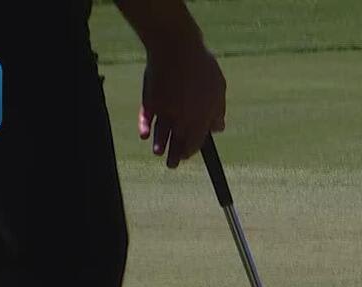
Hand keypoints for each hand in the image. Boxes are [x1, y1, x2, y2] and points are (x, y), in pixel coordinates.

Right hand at [138, 39, 225, 167]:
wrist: (176, 48)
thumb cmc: (202, 67)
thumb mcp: (218, 88)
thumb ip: (217, 111)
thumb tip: (217, 128)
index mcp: (200, 118)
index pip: (195, 141)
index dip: (191, 150)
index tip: (187, 154)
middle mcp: (181, 118)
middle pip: (177, 140)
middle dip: (174, 154)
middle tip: (172, 164)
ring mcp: (163, 109)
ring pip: (160, 131)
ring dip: (159, 144)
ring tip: (158, 152)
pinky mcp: (149, 98)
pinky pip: (145, 116)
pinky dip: (144, 126)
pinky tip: (143, 135)